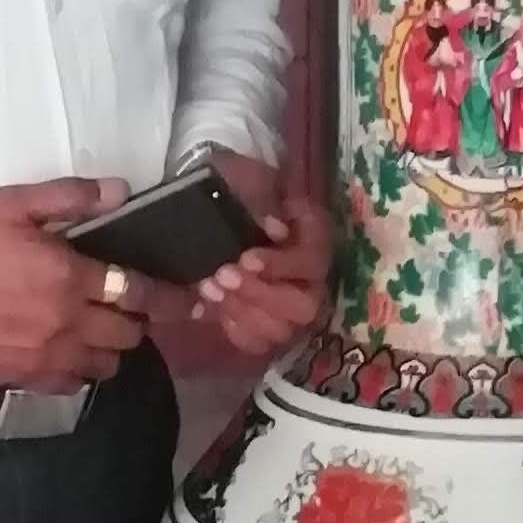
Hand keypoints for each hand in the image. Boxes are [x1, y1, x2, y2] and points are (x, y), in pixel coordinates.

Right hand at [0, 179, 169, 391]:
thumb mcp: (11, 204)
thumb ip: (69, 197)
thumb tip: (119, 191)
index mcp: (67, 276)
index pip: (137, 292)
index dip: (168, 296)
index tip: (185, 296)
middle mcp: (65, 323)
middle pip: (130, 333)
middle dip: (138, 318)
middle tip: (129, 302)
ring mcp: (45, 356)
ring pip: (107, 364)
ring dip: (113, 346)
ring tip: (100, 327)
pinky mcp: (23, 378)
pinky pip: (73, 385)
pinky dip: (82, 370)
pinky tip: (71, 350)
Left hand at [191, 156, 331, 355]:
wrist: (209, 204)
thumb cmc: (234, 189)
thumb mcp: (245, 178)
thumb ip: (262, 200)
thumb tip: (276, 230)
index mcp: (314, 238)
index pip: (313, 260)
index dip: (282, 266)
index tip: (246, 258)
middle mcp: (310, 278)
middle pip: (304, 306)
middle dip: (260, 295)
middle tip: (222, 276)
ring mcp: (289, 306)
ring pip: (281, 330)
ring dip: (242, 312)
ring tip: (209, 288)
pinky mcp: (265, 326)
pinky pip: (258, 344)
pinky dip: (233, 329)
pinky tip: (209, 308)